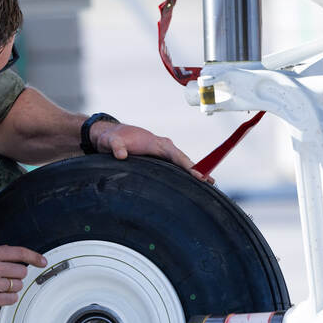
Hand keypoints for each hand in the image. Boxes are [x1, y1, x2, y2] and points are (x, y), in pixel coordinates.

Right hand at [0, 245, 46, 315]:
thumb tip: (12, 251)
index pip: (18, 252)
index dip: (34, 256)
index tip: (42, 261)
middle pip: (22, 271)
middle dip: (17, 276)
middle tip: (5, 278)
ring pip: (17, 286)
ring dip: (11, 288)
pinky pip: (11, 299)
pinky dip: (7, 299)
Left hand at [89, 122, 211, 182]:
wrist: (110, 135)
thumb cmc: (111, 138)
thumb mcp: (110, 141)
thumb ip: (115, 146)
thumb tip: (121, 155)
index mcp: (155, 143)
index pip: (175, 155)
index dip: (187, 165)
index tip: (198, 175)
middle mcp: (163, 147)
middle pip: (184, 160)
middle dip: (198, 171)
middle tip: (212, 184)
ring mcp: (163, 152)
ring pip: (182, 164)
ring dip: (195, 173)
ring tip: (210, 187)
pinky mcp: (161, 159)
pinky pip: (176, 166)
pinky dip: (186, 174)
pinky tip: (193, 184)